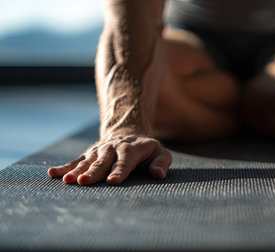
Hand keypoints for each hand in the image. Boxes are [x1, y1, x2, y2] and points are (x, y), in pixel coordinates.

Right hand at [48, 133, 171, 184]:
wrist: (128, 133)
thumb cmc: (147, 150)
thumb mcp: (160, 153)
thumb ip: (161, 163)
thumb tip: (158, 175)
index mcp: (130, 150)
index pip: (125, 162)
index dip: (119, 171)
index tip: (113, 181)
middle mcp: (112, 149)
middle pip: (102, 163)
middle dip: (93, 173)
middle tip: (84, 182)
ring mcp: (98, 152)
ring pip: (87, 162)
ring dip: (76, 171)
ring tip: (67, 181)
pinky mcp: (88, 155)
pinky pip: (75, 161)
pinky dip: (64, 167)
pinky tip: (52, 173)